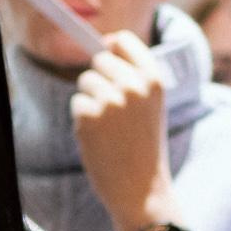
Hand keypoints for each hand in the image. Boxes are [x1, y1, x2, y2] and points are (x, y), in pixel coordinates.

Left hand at [68, 30, 179, 230]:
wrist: (142, 189)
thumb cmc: (144, 147)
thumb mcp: (151, 105)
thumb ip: (133, 76)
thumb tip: (103, 47)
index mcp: (154, 79)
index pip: (124, 40)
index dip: (110, 46)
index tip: (105, 53)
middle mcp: (133, 85)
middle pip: (99, 60)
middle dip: (99, 80)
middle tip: (112, 110)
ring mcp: (111, 100)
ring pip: (85, 82)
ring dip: (90, 101)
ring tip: (109, 128)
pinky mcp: (89, 116)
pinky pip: (77, 104)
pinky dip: (82, 121)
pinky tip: (100, 139)